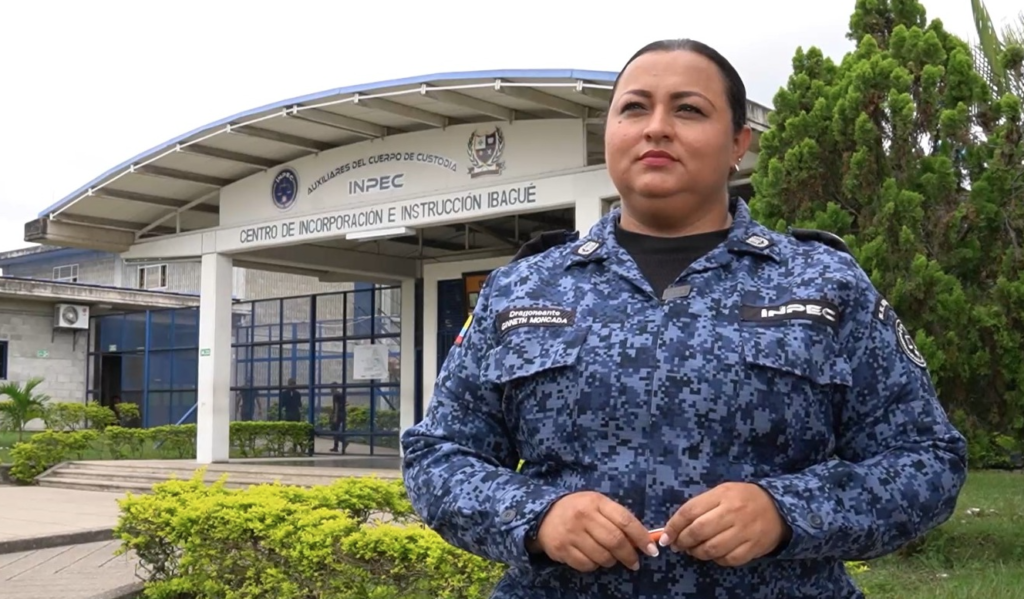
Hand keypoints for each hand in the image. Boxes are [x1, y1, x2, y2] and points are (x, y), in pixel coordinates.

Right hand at [529, 491, 659, 571]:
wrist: (543, 515)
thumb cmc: (578, 509)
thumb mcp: (597, 505)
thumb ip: (617, 518)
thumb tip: (642, 540)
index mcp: (596, 502)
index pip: (625, 520)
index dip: (641, 537)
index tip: (652, 550)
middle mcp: (583, 516)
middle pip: (615, 541)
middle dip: (630, 555)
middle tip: (635, 563)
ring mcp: (571, 534)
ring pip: (603, 556)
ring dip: (612, 561)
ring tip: (611, 557)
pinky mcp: (562, 549)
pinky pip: (587, 565)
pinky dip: (595, 565)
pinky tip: (593, 558)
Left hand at [659, 482, 788, 567]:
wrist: (777, 508)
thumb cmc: (742, 499)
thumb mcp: (721, 493)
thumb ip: (700, 507)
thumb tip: (675, 527)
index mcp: (722, 495)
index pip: (690, 511)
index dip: (673, 526)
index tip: (666, 536)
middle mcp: (732, 512)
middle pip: (698, 531)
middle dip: (683, 541)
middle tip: (678, 545)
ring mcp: (744, 531)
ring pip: (711, 549)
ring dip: (697, 553)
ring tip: (694, 550)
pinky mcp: (753, 547)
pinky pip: (728, 559)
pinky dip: (716, 560)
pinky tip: (714, 554)